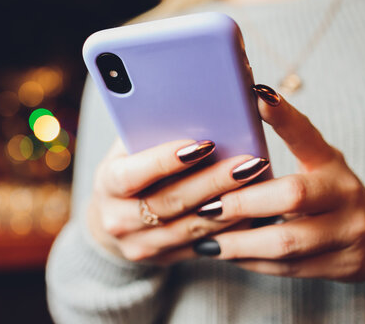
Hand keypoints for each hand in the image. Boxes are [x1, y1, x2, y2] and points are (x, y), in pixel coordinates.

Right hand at [87, 137, 269, 262]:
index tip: (202, 144)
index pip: (133, 174)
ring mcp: (142, 245)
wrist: (110, 222)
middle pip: (171, 201)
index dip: (166, 160)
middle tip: (247, 162)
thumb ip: (147, 133)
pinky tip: (253, 209)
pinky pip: (203, 245)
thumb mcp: (125, 151)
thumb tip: (186, 106)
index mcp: (107, 186)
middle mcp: (120, 220)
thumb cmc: (124, 173)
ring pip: (192, 227)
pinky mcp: (165, 258)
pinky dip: (229, 227)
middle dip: (213, 181)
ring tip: (257, 181)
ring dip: (229, 205)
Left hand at [192, 85, 364, 282]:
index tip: (255, 95)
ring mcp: (348, 232)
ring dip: (240, 242)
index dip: (283, 116)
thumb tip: (240, 112)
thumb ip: (287, 148)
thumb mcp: (317, 165)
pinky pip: (289, 269)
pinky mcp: (342, 265)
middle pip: (291, 196)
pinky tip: (227, 255)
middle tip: (205, 206)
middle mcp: (343, 194)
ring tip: (206, 239)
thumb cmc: (333, 193)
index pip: (306, 135)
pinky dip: (252, 263)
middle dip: (242, 202)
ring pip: (287, 241)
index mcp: (330, 162)